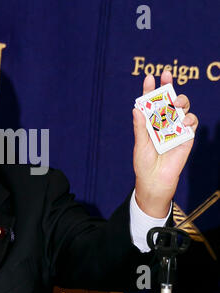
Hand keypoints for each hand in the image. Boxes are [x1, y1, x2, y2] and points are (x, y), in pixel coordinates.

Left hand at [133, 70, 198, 217]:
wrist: (156, 180)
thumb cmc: (144, 163)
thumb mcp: (140, 144)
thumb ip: (140, 127)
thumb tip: (136, 109)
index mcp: (149, 122)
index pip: (150, 102)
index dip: (150, 89)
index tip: (150, 77)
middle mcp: (163, 123)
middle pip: (168, 100)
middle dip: (169, 88)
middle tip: (167, 81)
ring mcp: (176, 128)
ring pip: (182, 108)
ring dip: (180, 101)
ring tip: (175, 103)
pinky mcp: (186, 137)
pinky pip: (191, 123)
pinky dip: (189, 119)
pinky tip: (183, 122)